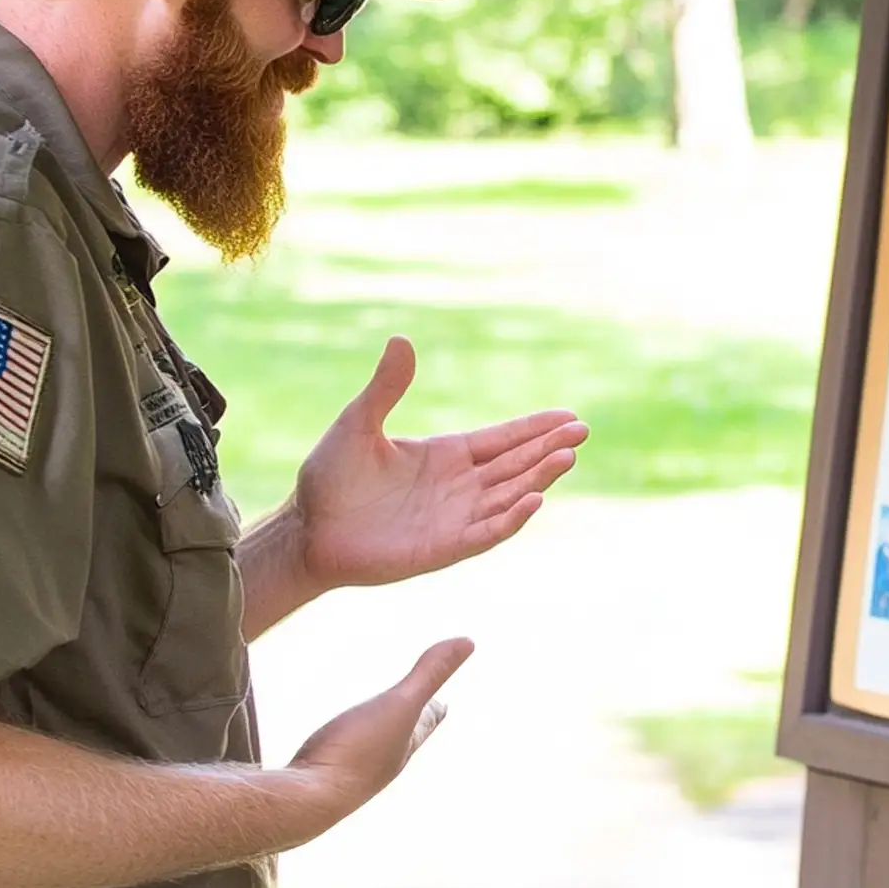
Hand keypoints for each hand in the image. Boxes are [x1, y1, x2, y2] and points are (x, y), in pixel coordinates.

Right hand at [287, 638, 472, 810]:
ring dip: (372, 734)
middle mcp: (379, 762)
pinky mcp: (317, 775)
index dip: (435, 708)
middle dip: (408, 722)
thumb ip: (430, 674)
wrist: (306, 802)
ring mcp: (347, 771)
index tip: (443, 702)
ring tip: (371, 726)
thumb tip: (469, 641)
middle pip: (401, 738)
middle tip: (415, 711)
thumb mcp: (400, 704)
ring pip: (367, 748)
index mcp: (403, 745)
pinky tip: (323, 746)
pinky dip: (335, 742)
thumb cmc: (357, 752)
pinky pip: (331, 753)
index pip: (427, 721)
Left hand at [290, 335, 587, 594]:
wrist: (308, 530)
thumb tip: (401, 340)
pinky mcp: (443, 548)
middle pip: (515, 465)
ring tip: (567, 457)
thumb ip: (386, 388)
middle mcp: (458, 487)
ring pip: (508, 496)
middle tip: (581, 432)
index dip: (535, 429)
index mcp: (446, 455)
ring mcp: (454, 518)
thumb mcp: (359, 423)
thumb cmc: (330, 478)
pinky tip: (534, 499)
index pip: (502, 440)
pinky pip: (486, 532)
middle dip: (548, 449)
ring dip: (538, 478)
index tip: (568, 417)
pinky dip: (511, 518)